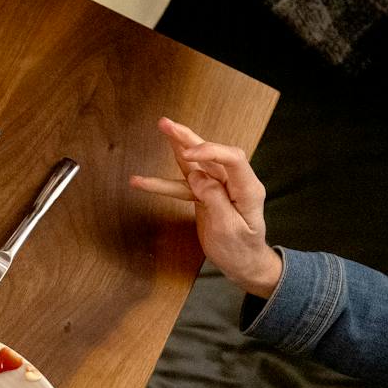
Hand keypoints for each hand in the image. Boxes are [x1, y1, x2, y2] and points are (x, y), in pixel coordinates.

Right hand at [130, 117, 282, 297]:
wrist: (243, 264)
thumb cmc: (240, 249)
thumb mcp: (229, 229)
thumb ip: (215, 199)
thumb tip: (197, 176)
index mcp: (247, 188)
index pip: (232, 158)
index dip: (210, 151)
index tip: (187, 154)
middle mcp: (233, 182)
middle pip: (212, 153)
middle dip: (189, 137)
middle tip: (166, 124)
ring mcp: (218, 187)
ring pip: (195, 163)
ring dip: (177, 145)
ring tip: (162, 127)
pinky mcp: (204, 194)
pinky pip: (182, 184)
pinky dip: (161, 183)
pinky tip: (140, 181)